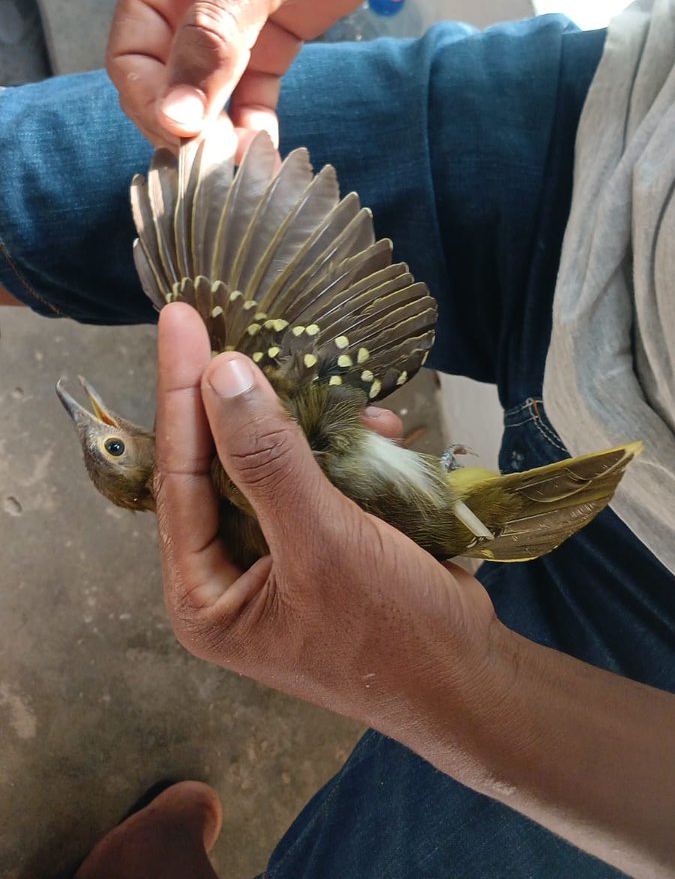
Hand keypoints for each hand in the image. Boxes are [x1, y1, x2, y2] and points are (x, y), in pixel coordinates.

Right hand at [107, 0, 414, 149]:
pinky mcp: (272, 41)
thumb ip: (218, 32)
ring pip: (206, 95)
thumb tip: (175, 112)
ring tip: (241, 165)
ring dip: (218, 133)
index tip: (181, 137)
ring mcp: (232, 22)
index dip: (150, 100)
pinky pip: (250, 95)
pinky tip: (264, 147)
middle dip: (184, 123)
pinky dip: (252, 124)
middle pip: (164, 81)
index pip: (131, 52)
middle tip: (214, 163)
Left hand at [155, 302, 498, 762]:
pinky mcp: (320, 541)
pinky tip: (380, 430)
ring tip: (343, 395)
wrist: (474, 680)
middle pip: (218, 462)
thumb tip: (222, 376)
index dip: (180, 392)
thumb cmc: (393, 631)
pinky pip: (315, 476)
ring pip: (271, 461)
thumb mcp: (325, 543)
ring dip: (307, 425)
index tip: (181, 320)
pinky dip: (344, 449)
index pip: (177, 475)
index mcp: (202, 594)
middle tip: (235, 323)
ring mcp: (274, 558)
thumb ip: (269, 460)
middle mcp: (226, 575)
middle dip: (244, 401)